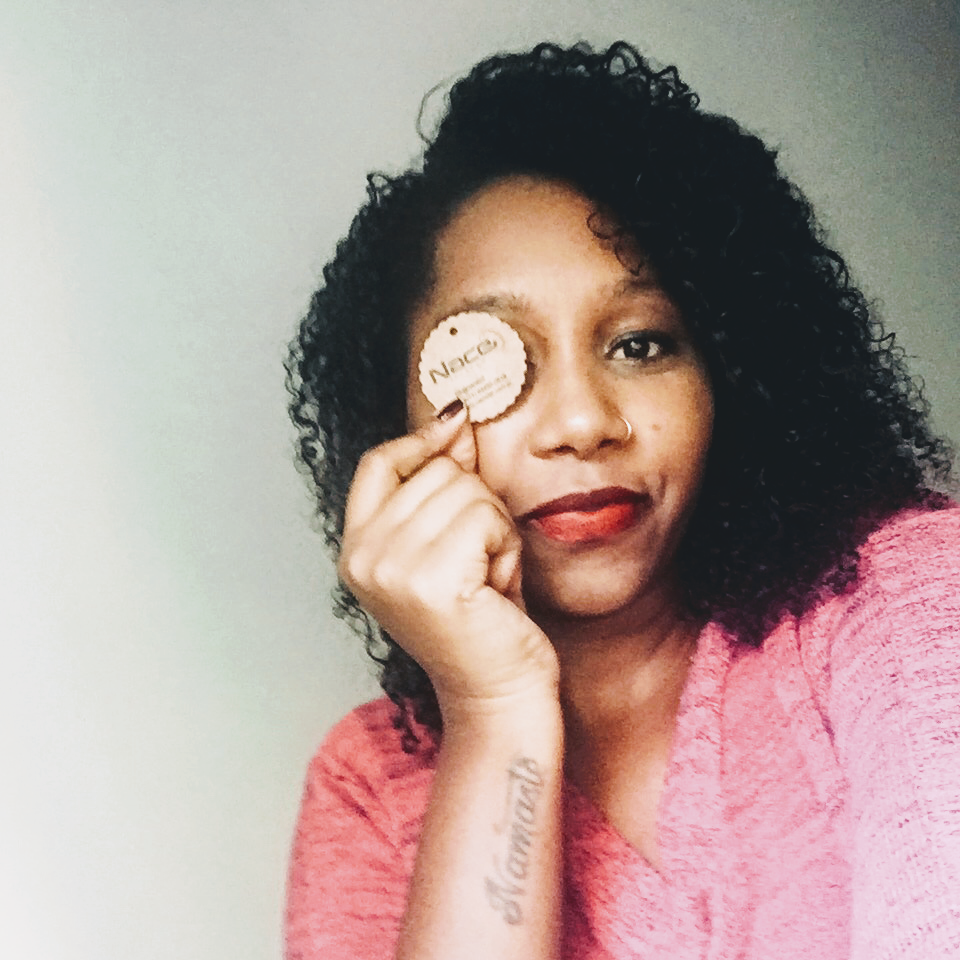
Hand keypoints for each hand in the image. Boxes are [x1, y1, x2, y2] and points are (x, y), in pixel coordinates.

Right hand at [339, 407, 558, 713]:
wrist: (497, 692)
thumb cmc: (480, 618)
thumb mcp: (449, 543)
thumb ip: (444, 484)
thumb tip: (455, 419)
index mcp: (356, 550)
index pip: (377, 463)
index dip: (420, 439)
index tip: (459, 423)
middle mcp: (363, 558)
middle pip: (436, 471)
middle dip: (476, 505)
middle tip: (478, 561)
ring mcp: (391, 568)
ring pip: (466, 489)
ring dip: (494, 527)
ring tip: (486, 576)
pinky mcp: (430, 580)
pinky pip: (485, 517)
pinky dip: (505, 546)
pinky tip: (496, 586)